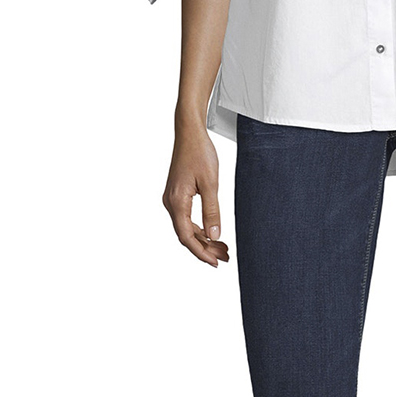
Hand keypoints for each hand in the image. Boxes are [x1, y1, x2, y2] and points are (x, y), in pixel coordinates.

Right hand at [163, 129, 230, 266]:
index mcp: (177, 202)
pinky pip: (186, 218)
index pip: (186, 236)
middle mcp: (170, 203)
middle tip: (225, 257)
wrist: (189, 133)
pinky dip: (199, 228)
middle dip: (205, 248)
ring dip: (203, 239)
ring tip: (223, 248)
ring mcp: (172, 199)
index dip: (200, 252)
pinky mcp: (177, 195)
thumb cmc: (200, 153)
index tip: (215, 263)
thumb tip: (214, 236)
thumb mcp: (211, 184)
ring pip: (186, 228)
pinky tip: (212, 232)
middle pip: (185, 235)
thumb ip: (212, 211)